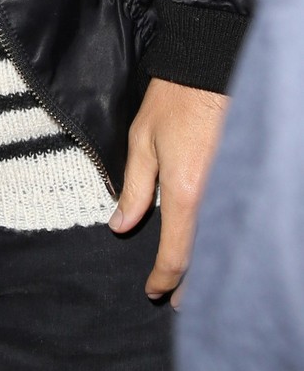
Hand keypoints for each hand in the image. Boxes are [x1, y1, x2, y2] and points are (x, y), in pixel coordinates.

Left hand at [109, 76, 228, 305]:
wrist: (213, 67)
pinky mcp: (250, 180)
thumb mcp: (142, 140)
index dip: (165, 279)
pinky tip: (222, 251)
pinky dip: (230, 244)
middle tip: (180, 303)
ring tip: (201, 288)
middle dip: (194, 286)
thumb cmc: (175, 100)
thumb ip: (133, 188)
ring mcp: (238, 190)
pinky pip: (240, 224)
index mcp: (186, 192)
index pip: (177, 254)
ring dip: (214, 269)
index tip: (154, 291)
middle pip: (207, 259)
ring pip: (227, 246)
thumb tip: (120, 226)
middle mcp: (217, 198)